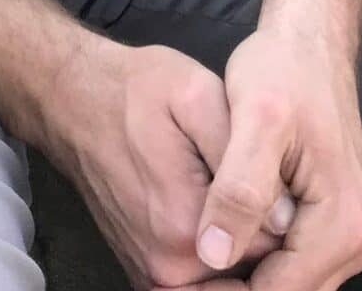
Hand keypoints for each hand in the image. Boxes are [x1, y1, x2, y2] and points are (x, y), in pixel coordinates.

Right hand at [43, 38, 296, 288]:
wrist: (76, 100)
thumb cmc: (137, 91)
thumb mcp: (196, 95)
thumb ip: (241, 158)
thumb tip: (284, 218)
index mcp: (184, 225)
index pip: (272, 244)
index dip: (286, 209)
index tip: (284, 175)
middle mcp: (167, 265)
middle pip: (253, 268)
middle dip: (266, 230)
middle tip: (266, 183)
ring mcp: (152, 274)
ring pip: (230, 276)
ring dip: (244, 243)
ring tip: (245, 193)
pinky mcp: (145, 273)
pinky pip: (203, 280)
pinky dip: (220, 255)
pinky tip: (218, 208)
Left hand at [192, 24, 361, 287]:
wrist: (309, 42)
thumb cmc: (283, 70)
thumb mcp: (256, 119)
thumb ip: (240, 189)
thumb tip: (213, 254)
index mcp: (343, 225)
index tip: (179, 282)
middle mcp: (356, 241)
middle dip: (233, 287)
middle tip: (183, 273)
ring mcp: (347, 234)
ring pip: (288, 283)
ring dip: (242, 277)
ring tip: (196, 249)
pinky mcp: (331, 224)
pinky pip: (291, 263)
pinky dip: (255, 259)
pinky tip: (217, 236)